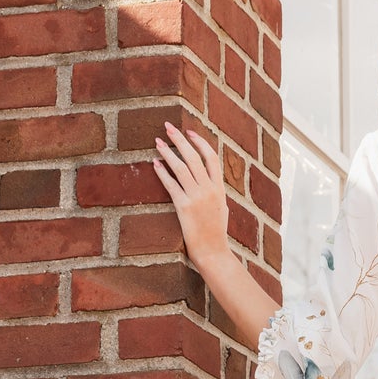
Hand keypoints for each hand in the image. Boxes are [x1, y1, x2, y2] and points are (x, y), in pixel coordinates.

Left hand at [153, 121, 230, 269]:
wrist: (213, 252)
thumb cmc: (216, 232)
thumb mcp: (222, 208)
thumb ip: (216, 191)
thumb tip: (210, 179)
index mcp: (219, 188)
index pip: (211, 157)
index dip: (200, 142)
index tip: (189, 132)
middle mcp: (209, 190)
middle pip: (193, 157)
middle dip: (179, 139)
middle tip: (168, 127)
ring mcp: (196, 198)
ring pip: (180, 168)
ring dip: (167, 152)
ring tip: (157, 142)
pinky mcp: (183, 207)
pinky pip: (170, 184)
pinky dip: (162, 172)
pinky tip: (155, 163)